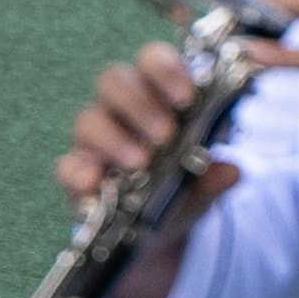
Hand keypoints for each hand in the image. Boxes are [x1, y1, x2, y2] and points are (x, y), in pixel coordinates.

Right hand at [60, 42, 241, 297]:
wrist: (158, 236)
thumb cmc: (181, 191)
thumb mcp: (204, 186)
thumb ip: (214, 177)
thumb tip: (231, 171)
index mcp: (155, 95)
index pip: (151, 61)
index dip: (165, 69)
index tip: (186, 96)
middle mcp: (120, 111)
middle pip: (113, 80)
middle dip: (139, 103)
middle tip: (165, 134)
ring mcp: (94, 142)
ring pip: (87, 119)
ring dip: (114, 138)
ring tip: (140, 162)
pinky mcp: (76, 175)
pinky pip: (67, 166)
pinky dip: (79, 173)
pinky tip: (94, 183)